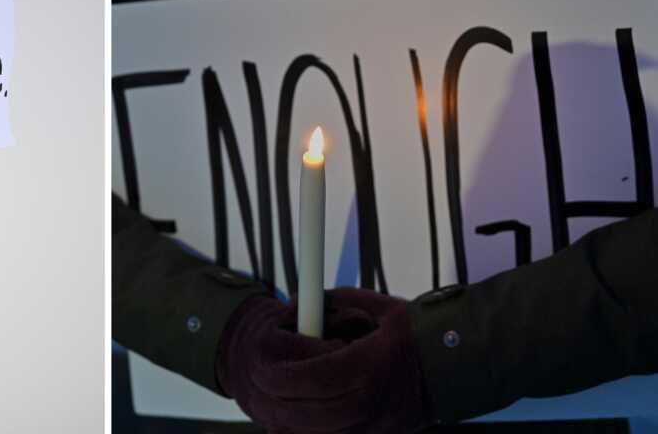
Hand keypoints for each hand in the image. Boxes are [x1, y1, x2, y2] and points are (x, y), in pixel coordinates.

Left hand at [215, 288, 431, 432]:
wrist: (461, 364)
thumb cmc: (420, 333)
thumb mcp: (380, 307)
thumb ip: (337, 301)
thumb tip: (302, 299)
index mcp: (370, 366)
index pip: (314, 377)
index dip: (281, 376)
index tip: (260, 369)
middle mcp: (372, 400)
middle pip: (310, 412)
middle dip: (276, 402)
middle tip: (259, 388)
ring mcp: (377, 424)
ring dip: (289, 424)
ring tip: (270, 409)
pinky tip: (294, 424)